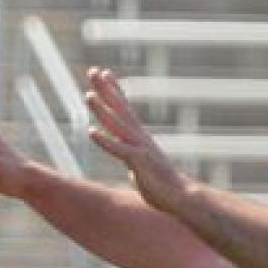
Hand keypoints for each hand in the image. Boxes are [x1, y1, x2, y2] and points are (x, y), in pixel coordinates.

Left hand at [84, 67, 191, 214]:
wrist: (180, 196)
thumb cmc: (161, 182)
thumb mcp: (142, 162)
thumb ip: (131, 151)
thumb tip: (124, 150)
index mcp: (139, 136)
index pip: (125, 107)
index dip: (115, 90)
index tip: (104, 73)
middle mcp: (139, 137)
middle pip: (120, 108)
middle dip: (106, 89)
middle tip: (93, 70)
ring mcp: (139, 148)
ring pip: (117, 124)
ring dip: (102, 110)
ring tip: (88, 95)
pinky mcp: (139, 162)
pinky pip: (119, 150)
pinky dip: (105, 141)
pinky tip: (91, 132)